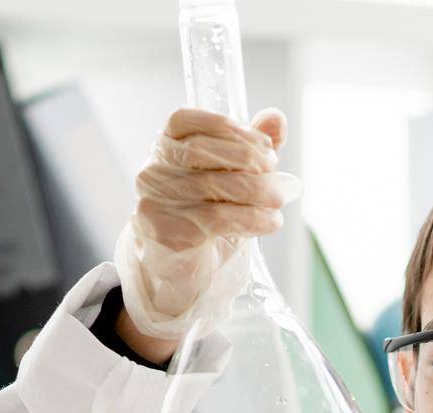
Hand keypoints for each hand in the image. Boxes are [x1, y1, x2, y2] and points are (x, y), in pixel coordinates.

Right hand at [114, 105, 303, 349]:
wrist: (183, 275)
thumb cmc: (205, 221)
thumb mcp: (230, 181)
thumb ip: (250, 149)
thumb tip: (276, 118)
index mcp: (164, 148)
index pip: (184, 121)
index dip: (227, 127)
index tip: (265, 146)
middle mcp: (152, 171)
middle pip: (201, 152)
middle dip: (249, 160)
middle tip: (278, 175)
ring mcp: (154, 201)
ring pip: (213, 186)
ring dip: (258, 192)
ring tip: (280, 201)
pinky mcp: (165, 232)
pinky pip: (216, 219)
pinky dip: (252, 218)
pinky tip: (271, 222)